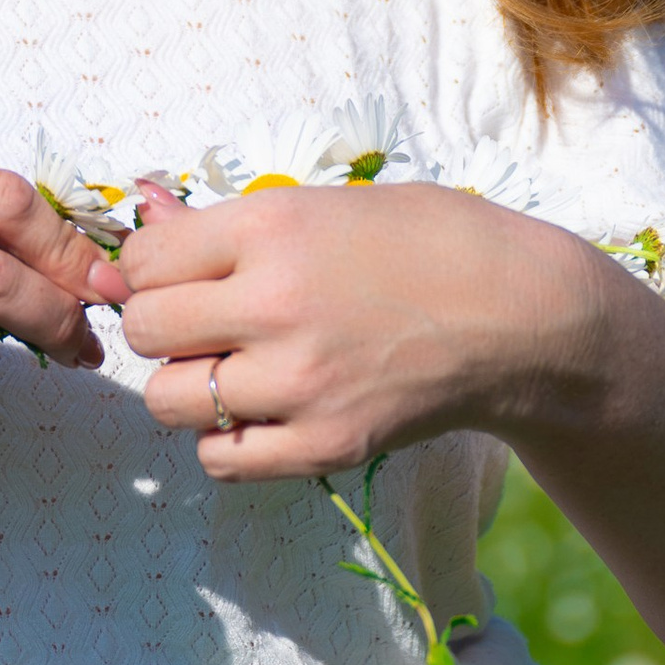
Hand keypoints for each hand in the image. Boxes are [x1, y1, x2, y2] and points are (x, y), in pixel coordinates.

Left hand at [89, 183, 642, 482]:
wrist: (523, 317)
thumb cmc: (431, 244)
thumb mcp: (328, 205)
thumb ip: (227, 223)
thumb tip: (142, 220)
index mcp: (270, 228)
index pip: (143, 259)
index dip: (153, 267)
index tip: (185, 273)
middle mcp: (272, 304)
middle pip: (144, 330)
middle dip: (164, 325)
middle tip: (208, 322)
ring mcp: (296, 382)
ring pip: (167, 399)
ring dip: (187, 385)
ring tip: (235, 369)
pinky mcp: (324, 444)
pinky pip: (219, 458)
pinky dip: (225, 440)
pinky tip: (260, 413)